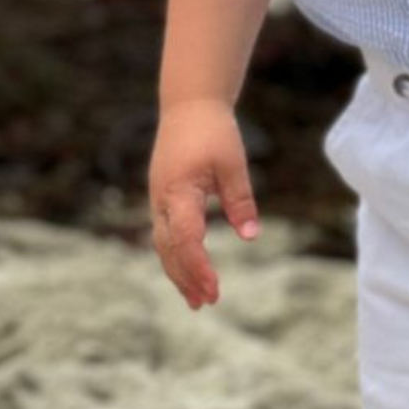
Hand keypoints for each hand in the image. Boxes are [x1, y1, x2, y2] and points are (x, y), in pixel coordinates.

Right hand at [149, 96, 260, 309]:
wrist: (188, 105)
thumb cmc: (213, 131)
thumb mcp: (233, 164)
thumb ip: (240, 201)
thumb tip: (250, 237)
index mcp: (178, 192)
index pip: (185, 239)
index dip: (198, 267)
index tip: (215, 288)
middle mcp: (162, 200)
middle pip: (169, 250)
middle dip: (186, 278)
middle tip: (207, 303)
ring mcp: (158, 200)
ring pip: (163, 245)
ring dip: (179, 272)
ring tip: (197, 300)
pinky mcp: (162, 198)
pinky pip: (165, 234)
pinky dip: (176, 255)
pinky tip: (189, 270)